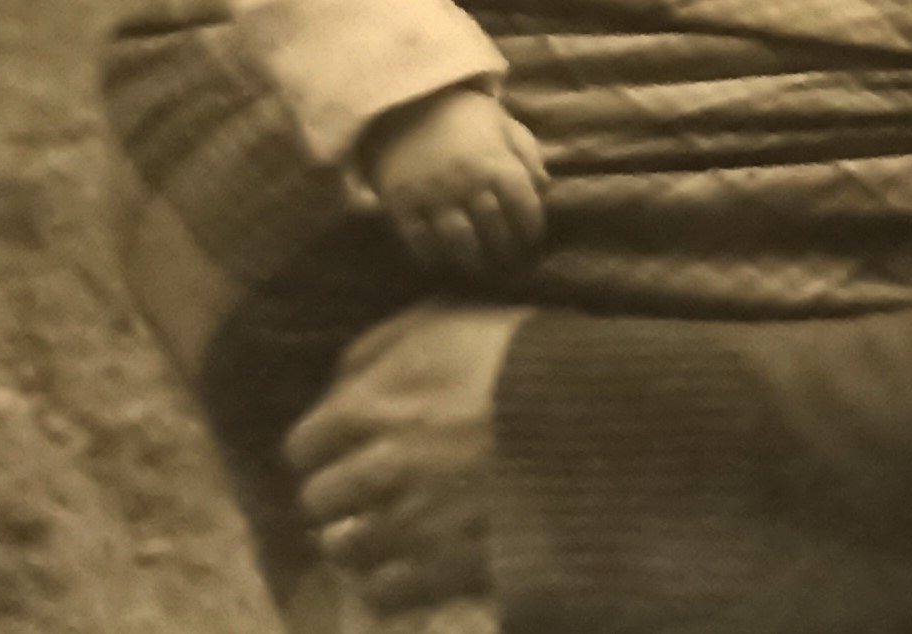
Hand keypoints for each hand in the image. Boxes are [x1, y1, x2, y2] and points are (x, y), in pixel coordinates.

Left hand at [289, 302, 528, 614]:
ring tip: (389, 525)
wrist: (608, 418)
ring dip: (360, 536)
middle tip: (369, 486)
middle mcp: (382, 465)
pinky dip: (390, 578)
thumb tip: (336, 376)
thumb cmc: (532, 359)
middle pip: (320, 497)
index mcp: (378, 402)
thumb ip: (383, 344)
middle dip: (339, 491)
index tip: (344, 445)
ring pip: (345, 547)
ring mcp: (412, 523)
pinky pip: (383, 589)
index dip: (323, 444)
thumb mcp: (455, 322)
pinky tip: (413, 559)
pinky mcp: (445, 569)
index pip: (304, 442)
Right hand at [360, 85, 548, 275]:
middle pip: (494, 229)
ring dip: (474, 262)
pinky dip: (433, 257)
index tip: (533, 239)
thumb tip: (545, 190)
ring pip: (459, 242)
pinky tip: (444, 262)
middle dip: (506, 250)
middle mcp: (466, 182)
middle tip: (510, 263)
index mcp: (496, 162)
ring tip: (481, 269)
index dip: (532, 228)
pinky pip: (418, 241)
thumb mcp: (505, 125)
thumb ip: (528, 156)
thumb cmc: (464, 115)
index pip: (524, 207)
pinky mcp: (401, 204)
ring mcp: (432, 196)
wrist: (406, 102)